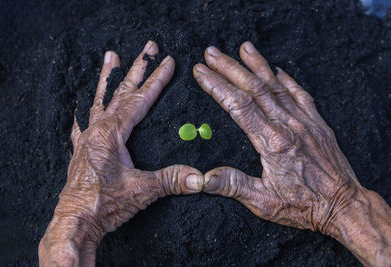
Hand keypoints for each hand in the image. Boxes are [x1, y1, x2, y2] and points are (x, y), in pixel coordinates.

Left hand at [39, 41, 202, 265]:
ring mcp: (87, 139)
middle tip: (147, 47)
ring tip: (110, 58)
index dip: (156, 80)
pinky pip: (85, 124)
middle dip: (137, 69)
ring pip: (100, 101)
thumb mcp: (143, 190)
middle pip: (121, 92)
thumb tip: (200, 178)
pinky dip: (87, 112)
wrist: (75, 222)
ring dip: (108, 79)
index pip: (140, 100)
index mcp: (112, 133)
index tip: (167, 62)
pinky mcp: (82, 152)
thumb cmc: (104, 204)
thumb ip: (172, 180)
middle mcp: (98, 130)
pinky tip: (82, 107)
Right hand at [193, 42, 390, 265]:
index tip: (202, 72)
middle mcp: (288, 126)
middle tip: (212, 53)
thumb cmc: (304, 205)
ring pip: (277, 86)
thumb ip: (233, 185)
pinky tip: (279, 70)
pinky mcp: (318, 124)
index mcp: (272, 143)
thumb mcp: (264, 202)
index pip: (238, 105)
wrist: (344, 205)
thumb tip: (204, 177)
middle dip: (230, 68)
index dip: (217, 86)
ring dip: (258, 65)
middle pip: (255, 88)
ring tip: (243, 48)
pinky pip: (302, 95)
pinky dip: (289, 80)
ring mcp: (305, 121)